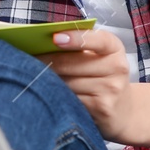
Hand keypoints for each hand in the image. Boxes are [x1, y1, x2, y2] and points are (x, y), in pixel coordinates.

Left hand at [36, 28, 140, 142]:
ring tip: (36, 76)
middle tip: (26, 58)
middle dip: (47, 60)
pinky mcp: (101, 108)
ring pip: (67, 82)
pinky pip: (70, 98)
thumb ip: (78, 46)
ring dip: (49, 79)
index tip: (55, 38)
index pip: (98, 39)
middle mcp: (117, 67)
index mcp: (114, 48)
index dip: (75, 38)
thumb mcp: (99, 57)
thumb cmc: (102, 77)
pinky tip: (49, 93)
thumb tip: (43, 41)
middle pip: (72, 62)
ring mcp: (110, 89)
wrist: (123, 111)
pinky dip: (57, 95)